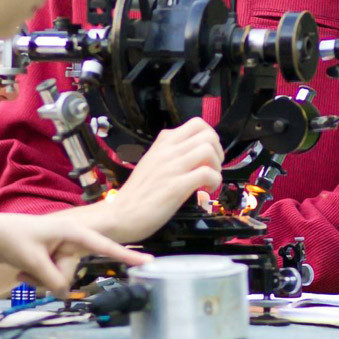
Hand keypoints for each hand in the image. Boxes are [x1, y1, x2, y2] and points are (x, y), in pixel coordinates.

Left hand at [0, 212, 150, 296]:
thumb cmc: (12, 238)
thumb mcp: (34, 261)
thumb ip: (55, 280)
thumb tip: (64, 293)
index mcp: (71, 231)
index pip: (104, 245)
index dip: (126, 255)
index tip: (149, 262)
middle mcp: (68, 238)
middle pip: (72, 271)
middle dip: (51, 275)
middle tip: (30, 264)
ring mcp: (59, 249)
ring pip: (60, 278)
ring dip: (41, 278)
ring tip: (23, 265)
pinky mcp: (50, 258)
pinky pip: (51, 278)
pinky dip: (37, 278)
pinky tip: (22, 268)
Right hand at [110, 117, 223, 241]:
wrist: (120, 214)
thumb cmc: (137, 192)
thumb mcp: (152, 162)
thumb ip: (170, 154)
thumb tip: (193, 155)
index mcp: (163, 142)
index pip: (197, 124)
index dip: (210, 138)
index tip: (207, 155)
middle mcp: (168, 150)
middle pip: (208, 134)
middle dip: (218, 151)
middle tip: (212, 168)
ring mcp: (172, 167)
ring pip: (208, 149)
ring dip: (217, 166)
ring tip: (209, 181)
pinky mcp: (176, 186)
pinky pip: (207, 173)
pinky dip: (214, 182)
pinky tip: (205, 192)